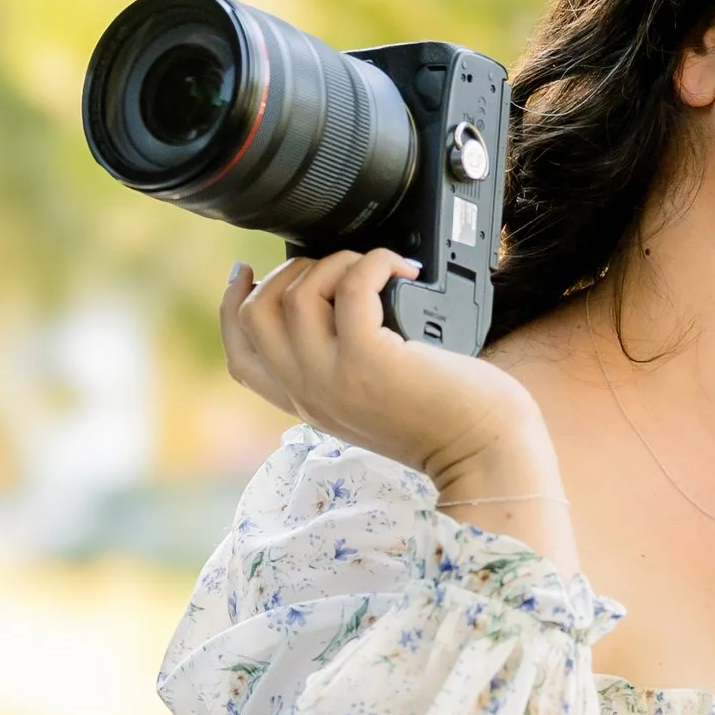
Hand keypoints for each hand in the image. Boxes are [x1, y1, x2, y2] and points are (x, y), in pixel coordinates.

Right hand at [221, 249, 558, 513]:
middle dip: (286, 272)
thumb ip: (340, 366)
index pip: (240, 357)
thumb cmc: (445, 417)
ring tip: (374, 268)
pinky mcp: (369, 361)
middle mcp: (310, 394)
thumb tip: (330, 302)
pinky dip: (374, 263)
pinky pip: (350, 287)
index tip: (247, 271)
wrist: (484, 451)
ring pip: (295, 295)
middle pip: (255, 316)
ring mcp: (334, 378)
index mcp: (307, 403)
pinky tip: (402, 268)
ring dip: (334, 263)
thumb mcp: (372, 398)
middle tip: (335, 266)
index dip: (231, 307)